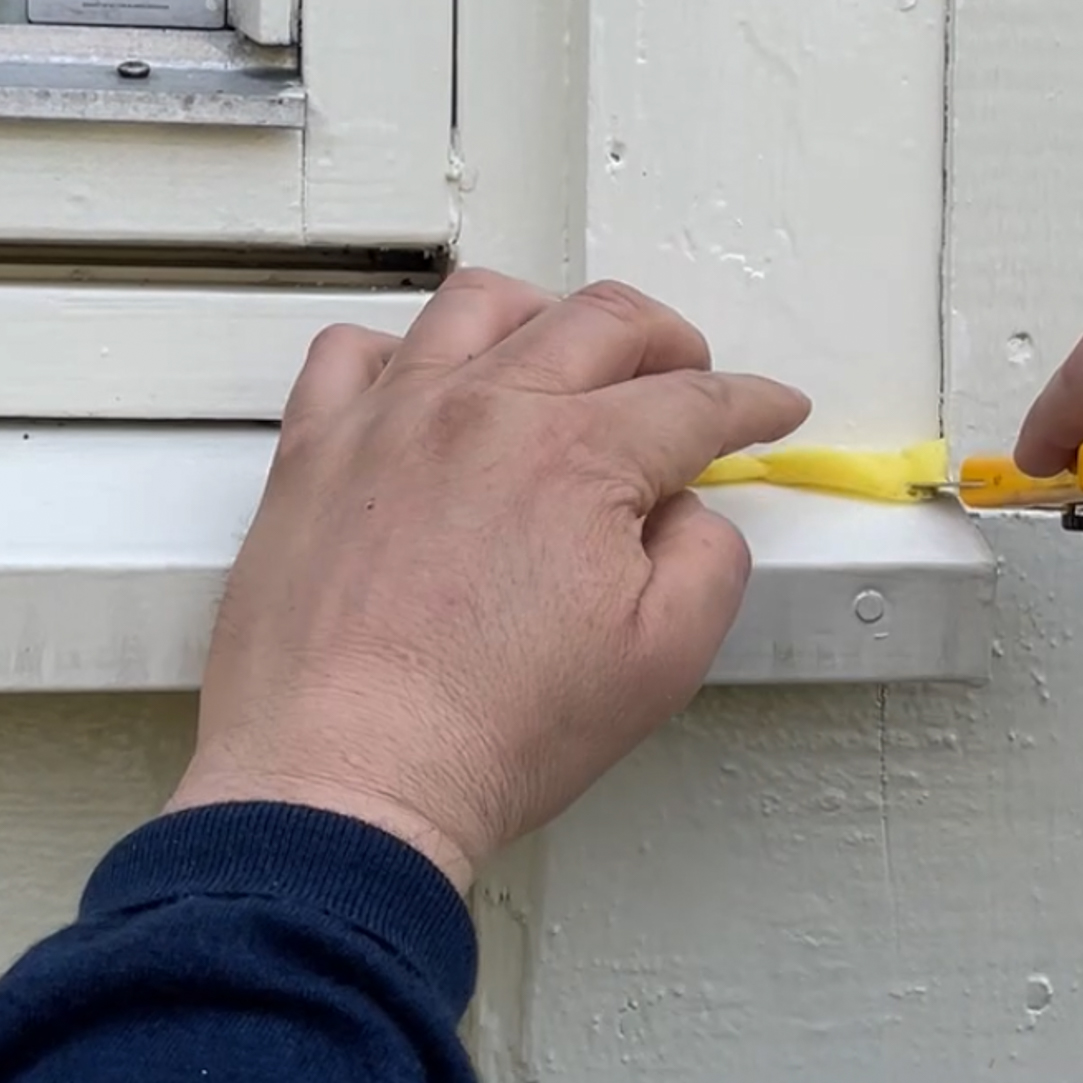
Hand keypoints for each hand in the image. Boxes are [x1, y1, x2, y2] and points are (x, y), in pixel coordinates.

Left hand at [168, 273, 809, 884]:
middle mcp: (484, 410)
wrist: (344, 777)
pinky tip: (426, 385)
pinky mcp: (314, 452)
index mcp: (579, 455)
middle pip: (601, 320)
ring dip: (546, 315)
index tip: (768, 410)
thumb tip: (689, 514)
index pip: (695, 400)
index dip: (751, 403)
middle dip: (668, 338)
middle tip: (686, 374)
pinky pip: (354, 352)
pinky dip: (404, 351)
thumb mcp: (662, 663)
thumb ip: (709, 562)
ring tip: (566, 352)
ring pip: (481, 305)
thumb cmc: (486, 733)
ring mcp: (391, 421)